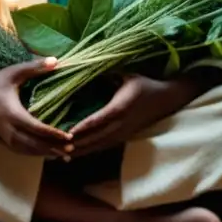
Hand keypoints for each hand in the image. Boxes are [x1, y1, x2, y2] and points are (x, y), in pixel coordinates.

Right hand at [0, 58, 73, 158]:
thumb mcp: (12, 72)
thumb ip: (34, 67)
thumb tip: (57, 61)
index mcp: (12, 113)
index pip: (35, 128)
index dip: (52, 134)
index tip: (69, 136)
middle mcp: (8, 128)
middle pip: (33, 144)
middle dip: (53, 148)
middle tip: (72, 150)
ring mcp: (5, 136)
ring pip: (28, 150)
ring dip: (45, 153)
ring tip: (64, 156)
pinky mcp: (3, 139)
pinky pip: (21, 150)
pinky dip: (35, 153)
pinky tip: (47, 154)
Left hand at [68, 74, 201, 157]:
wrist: (166, 99)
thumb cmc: (144, 84)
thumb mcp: (127, 74)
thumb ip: (107, 72)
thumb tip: (85, 65)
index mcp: (121, 107)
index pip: (99, 120)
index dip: (83, 128)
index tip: (67, 133)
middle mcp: (122, 123)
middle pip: (96, 138)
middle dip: (77, 145)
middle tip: (55, 148)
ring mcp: (123, 133)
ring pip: (99, 145)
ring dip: (81, 151)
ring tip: (60, 156)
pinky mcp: (124, 137)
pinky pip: (104, 146)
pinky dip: (89, 150)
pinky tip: (75, 154)